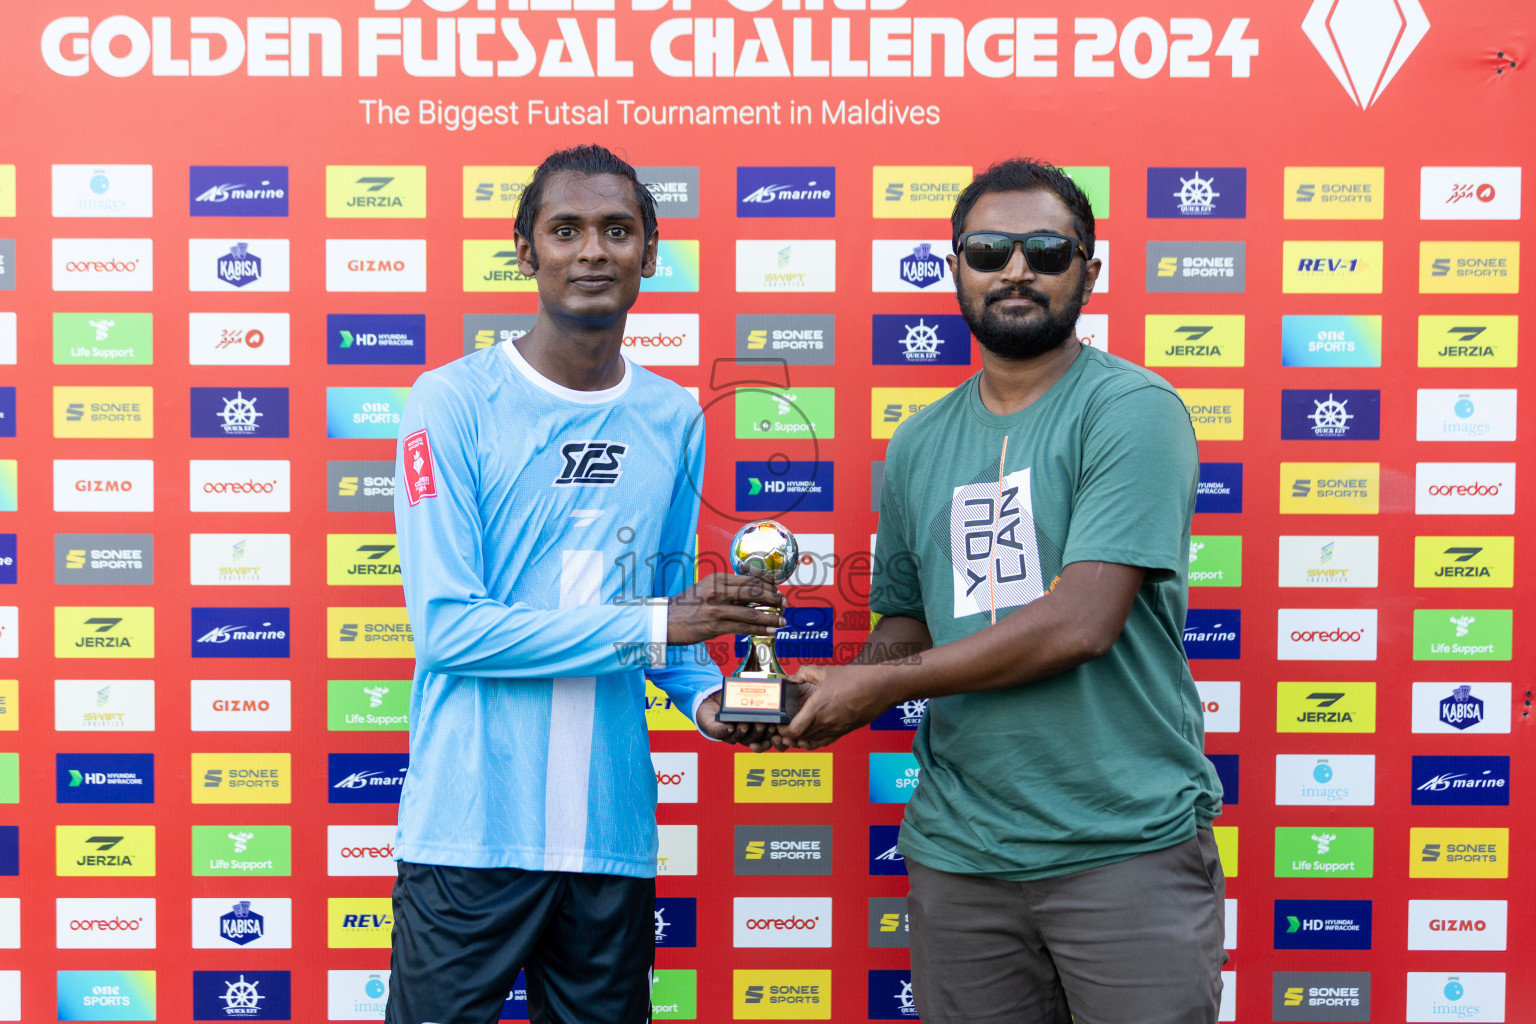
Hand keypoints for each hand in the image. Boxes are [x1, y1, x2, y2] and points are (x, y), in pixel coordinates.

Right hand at [667, 573, 783, 644]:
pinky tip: (771, 631)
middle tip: (784, 604)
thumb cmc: (686, 606)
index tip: (778, 589)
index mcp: (716, 579)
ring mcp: (715, 609)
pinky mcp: (713, 626)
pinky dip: (760, 629)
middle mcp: (717, 591)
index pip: (749, 578)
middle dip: (773, 598)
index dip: (768, 584)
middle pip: (754, 591)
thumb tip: (751, 593)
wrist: (664, 620)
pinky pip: (743, 627)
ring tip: (782, 621)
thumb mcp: (705, 589)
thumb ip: (726, 589)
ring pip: (751, 611)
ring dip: (771, 617)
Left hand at [696, 692, 778, 751]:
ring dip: (742, 731)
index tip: (776, 729)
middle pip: (755, 739)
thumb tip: (780, 686)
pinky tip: (729, 725)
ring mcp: (730, 734)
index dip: (775, 740)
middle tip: (761, 722)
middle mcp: (744, 734)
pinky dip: (725, 730)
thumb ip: (764, 694)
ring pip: (739, 738)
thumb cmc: (735, 697)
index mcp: (757, 729)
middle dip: (759, 732)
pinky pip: (719, 733)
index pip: (769, 740)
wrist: (712, 697)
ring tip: (744, 723)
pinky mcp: (714, 730)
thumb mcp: (752, 695)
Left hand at [781, 664, 895, 749]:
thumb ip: (805, 673)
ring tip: (794, 733)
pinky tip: (810, 735)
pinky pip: (824, 742)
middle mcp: (826, 723)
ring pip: (811, 743)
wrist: (881, 687)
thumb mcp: (826, 671)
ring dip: (800, 740)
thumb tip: (793, 677)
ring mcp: (836, 729)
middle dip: (788, 736)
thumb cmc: (857, 678)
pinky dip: (814, 741)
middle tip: (782, 728)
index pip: (793, 731)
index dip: (782, 731)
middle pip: (799, 739)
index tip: (778, 725)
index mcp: (818, 708)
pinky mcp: (844, 731)